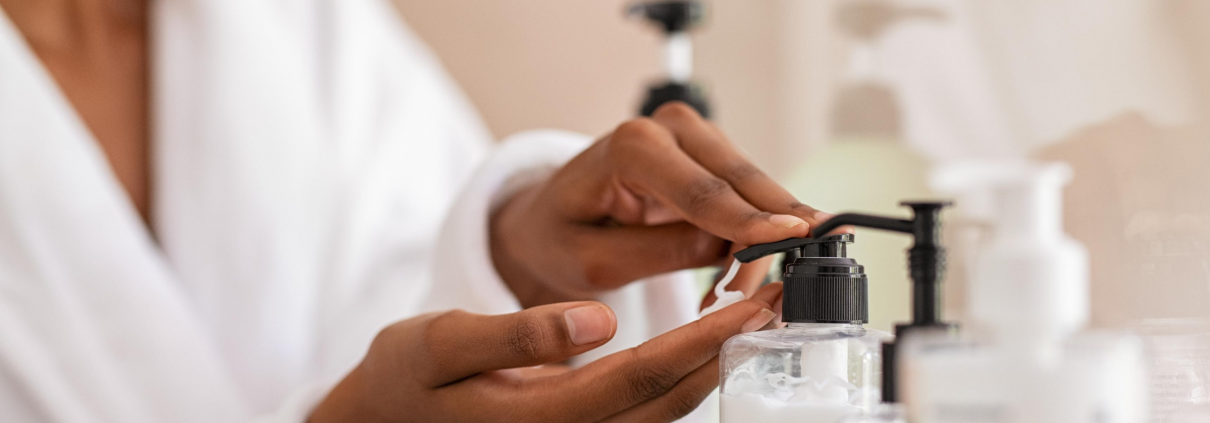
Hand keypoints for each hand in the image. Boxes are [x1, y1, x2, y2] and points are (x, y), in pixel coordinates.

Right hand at [309, 284, 782, 422]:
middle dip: (731, 347)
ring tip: (757, 307)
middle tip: (781, 295)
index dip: (704, 340)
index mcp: (545, 416)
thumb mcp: (439, 344)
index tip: (755, 301)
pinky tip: (705, 335)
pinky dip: (685, 368)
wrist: (382, 420)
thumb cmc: (405, 379)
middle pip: (672, 398)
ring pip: (668, 406)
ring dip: (716, 358)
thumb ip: (516, 336)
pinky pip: (649, 404)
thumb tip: (595, 322)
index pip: (643, 377)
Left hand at [492, 102, 832, 306]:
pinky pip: (748, 199)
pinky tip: (733, 275)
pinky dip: (751, 237)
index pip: (702, 190)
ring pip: (755, 191)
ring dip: (759, 243)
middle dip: (772, 233)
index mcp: (631, 146)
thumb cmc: (559, 238)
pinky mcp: (710, 158)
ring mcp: (695, 138)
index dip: (749, 220)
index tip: (795, 237)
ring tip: (730, 295)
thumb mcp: (594, 262)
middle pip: (741, 183)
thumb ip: (660, 253)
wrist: (546, 220)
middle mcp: (669, 127)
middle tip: (791, 285)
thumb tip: (729, 249)